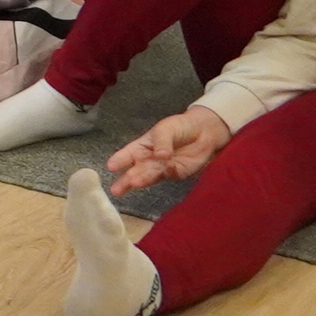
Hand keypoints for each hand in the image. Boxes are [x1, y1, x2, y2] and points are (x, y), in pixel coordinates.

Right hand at [107, 105, 232, 191]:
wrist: (204, 132)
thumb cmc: (179, 127)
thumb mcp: (166, 129)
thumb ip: (162, 142)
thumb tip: (160, 155)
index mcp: (141, 146)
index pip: (127, 154)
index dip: (119, 160)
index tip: (111, 167)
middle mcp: (148, 160)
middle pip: (135, 170)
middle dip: (126, 179)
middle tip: (116, 189)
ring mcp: (162, 168)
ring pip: (149, 176)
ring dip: (141, 180)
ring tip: (133, 184)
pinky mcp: (176, 174)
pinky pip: (168, 175)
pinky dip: (164, 175)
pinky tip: (157, 175)